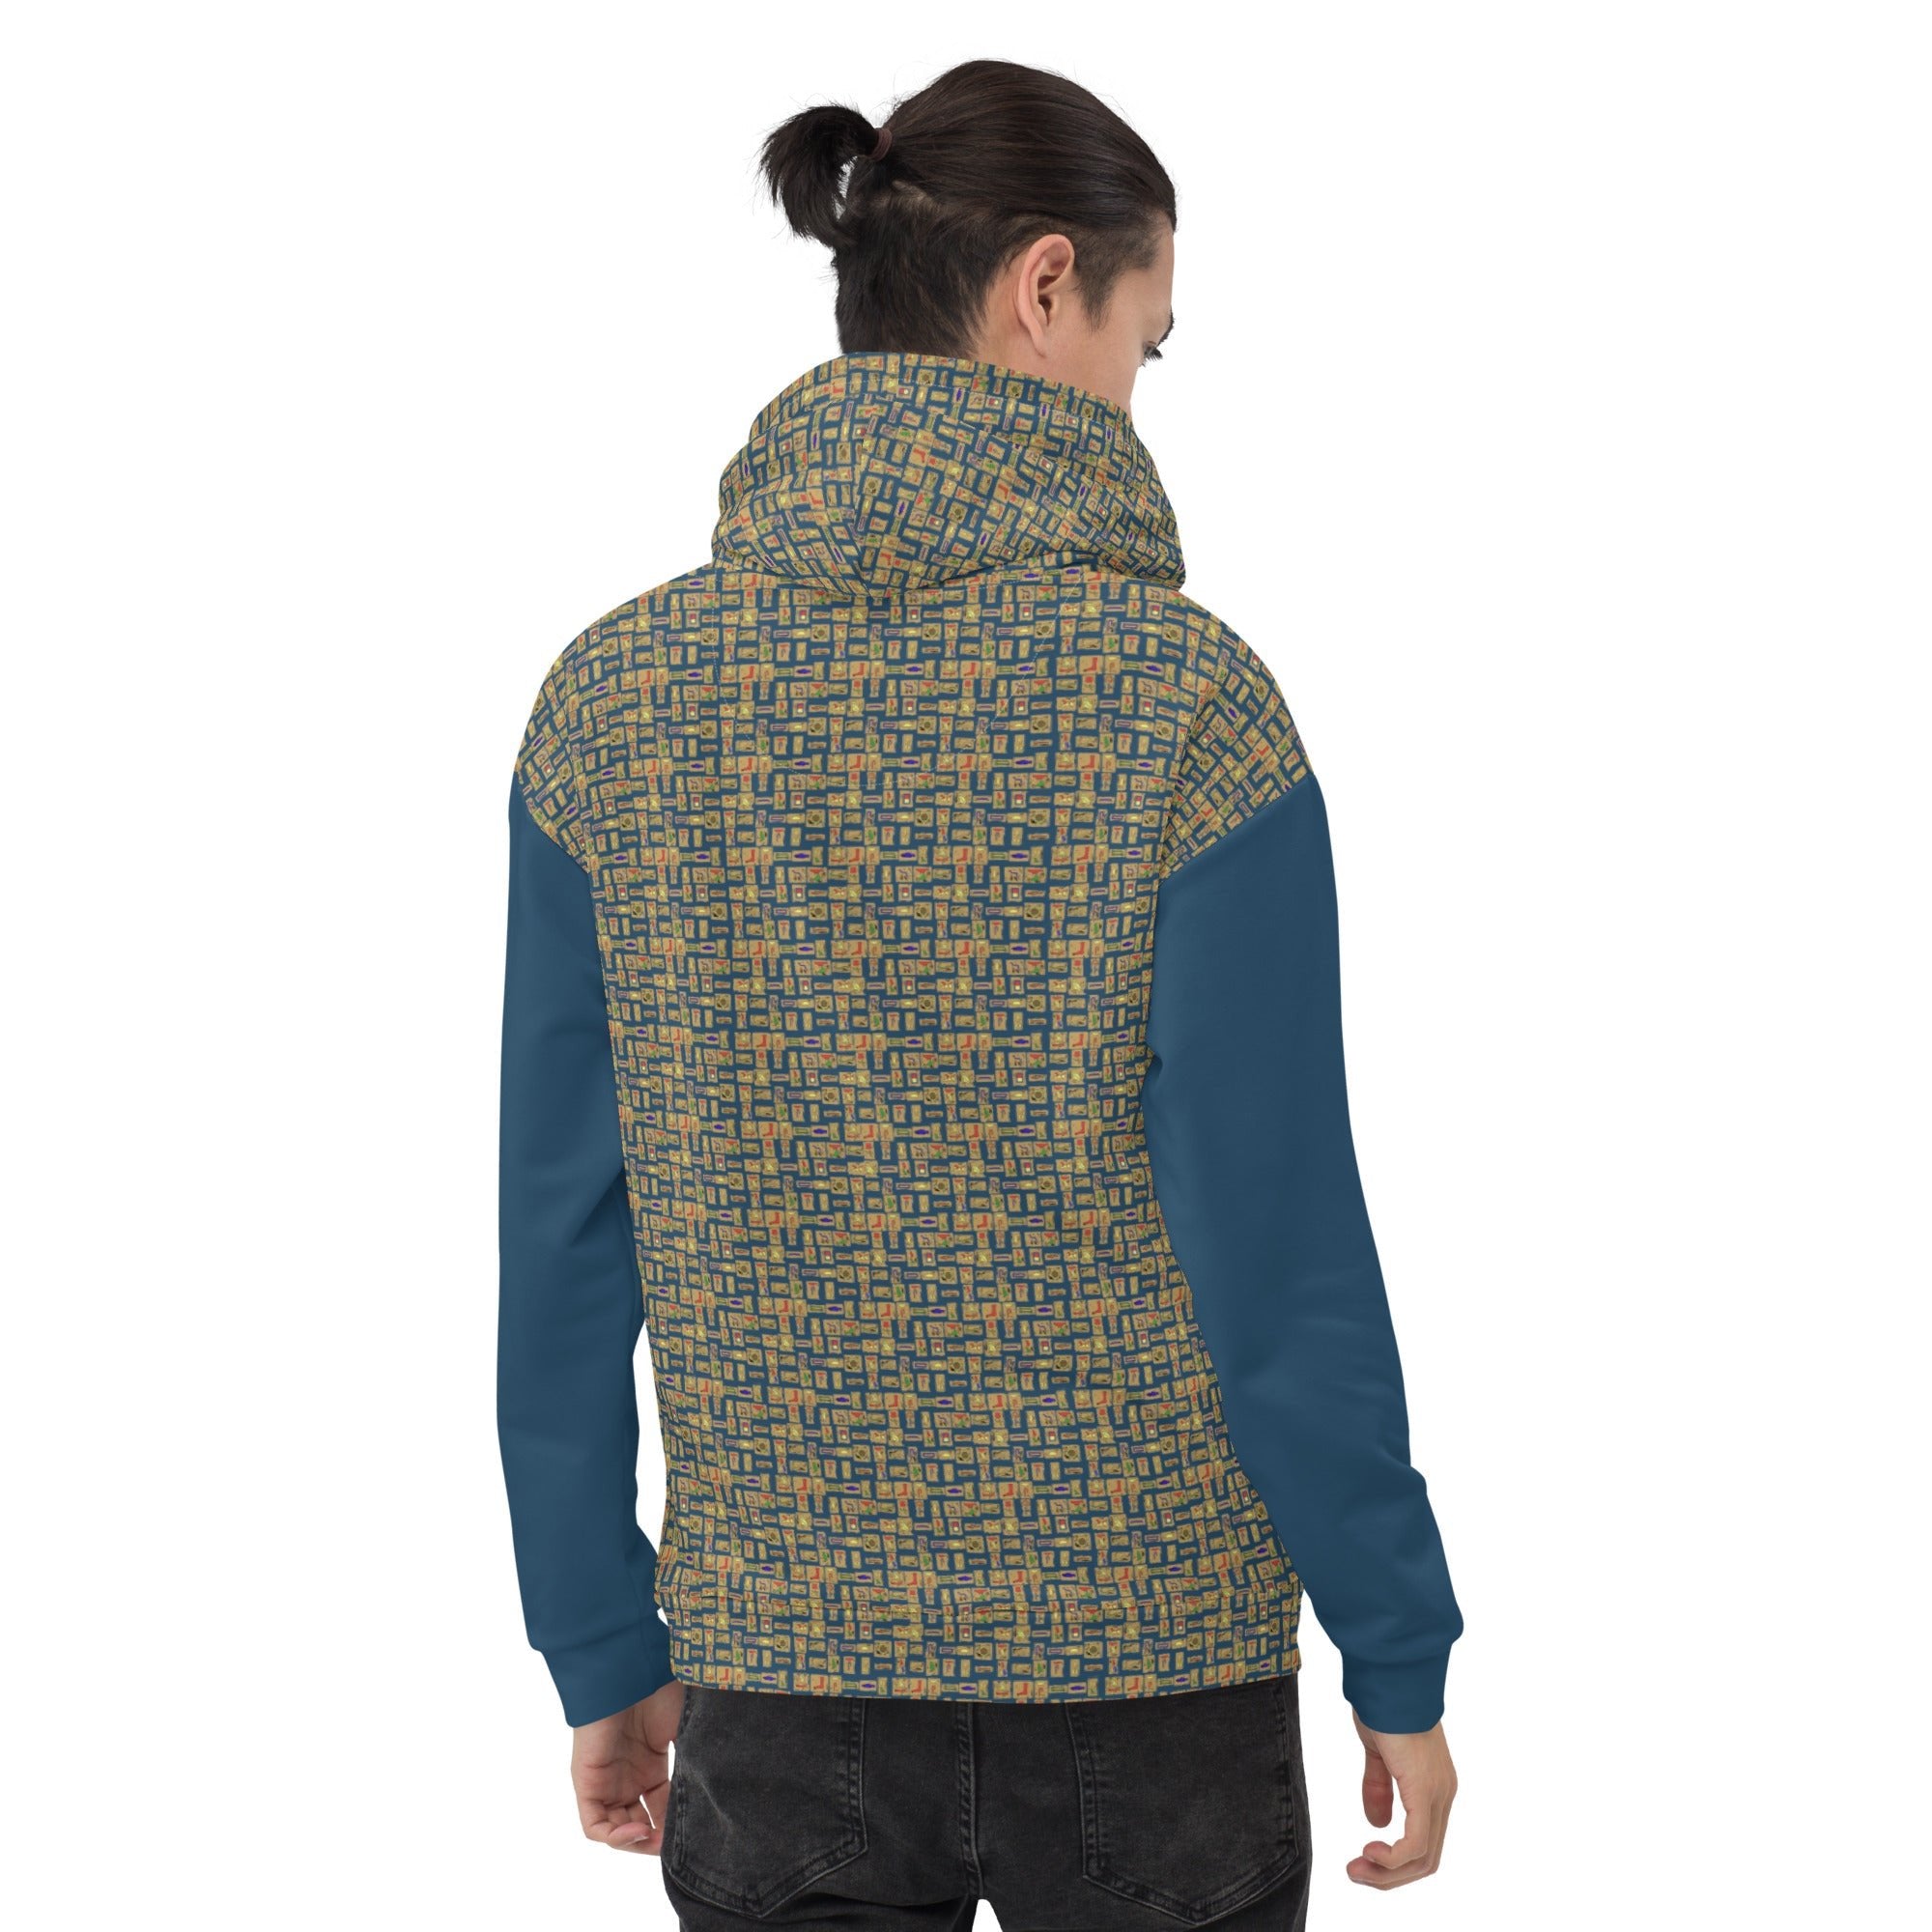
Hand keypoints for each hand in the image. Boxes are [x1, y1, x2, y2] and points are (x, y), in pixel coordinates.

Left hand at [571, 1677, 685, 1853]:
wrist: (628, 1671)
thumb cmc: (660, 1691)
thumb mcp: (685, 1728)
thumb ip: (695, 1759)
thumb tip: (719, 1788)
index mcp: (650, 1765)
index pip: (662, 1808)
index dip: (676, 1826)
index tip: (696, 1832)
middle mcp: (628, 1777)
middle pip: (640, 1824)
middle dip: (657, 1840)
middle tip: (675, 1844)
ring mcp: (607, 1782)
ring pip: (617, 1830)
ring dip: (637, 1843)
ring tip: (657, 1841)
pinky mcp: (588, 1783)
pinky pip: (595, 1825)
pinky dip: (615, 1837)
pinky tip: (638, 1831)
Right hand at [1346, 1712, 1456, 1887]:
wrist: (1388, 1678)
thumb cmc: (1382, 1705)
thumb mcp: (1377, 1752)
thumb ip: (1379, 1786)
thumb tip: (1377, 1824)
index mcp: (1434, 1786)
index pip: (1424, 1843)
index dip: (1393, 1862)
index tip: (1361, 1859)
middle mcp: (1443, 1795)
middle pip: (1426, 1860)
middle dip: (1388, 1876)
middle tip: (1354, 1873)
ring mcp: (1438, 1795)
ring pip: (1423, 1859)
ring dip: (1387, 1873)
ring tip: (1355, 1869)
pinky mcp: (1425, 1792)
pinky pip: (1416, 1844)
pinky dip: (1392, 1859)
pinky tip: (1370, 1851)